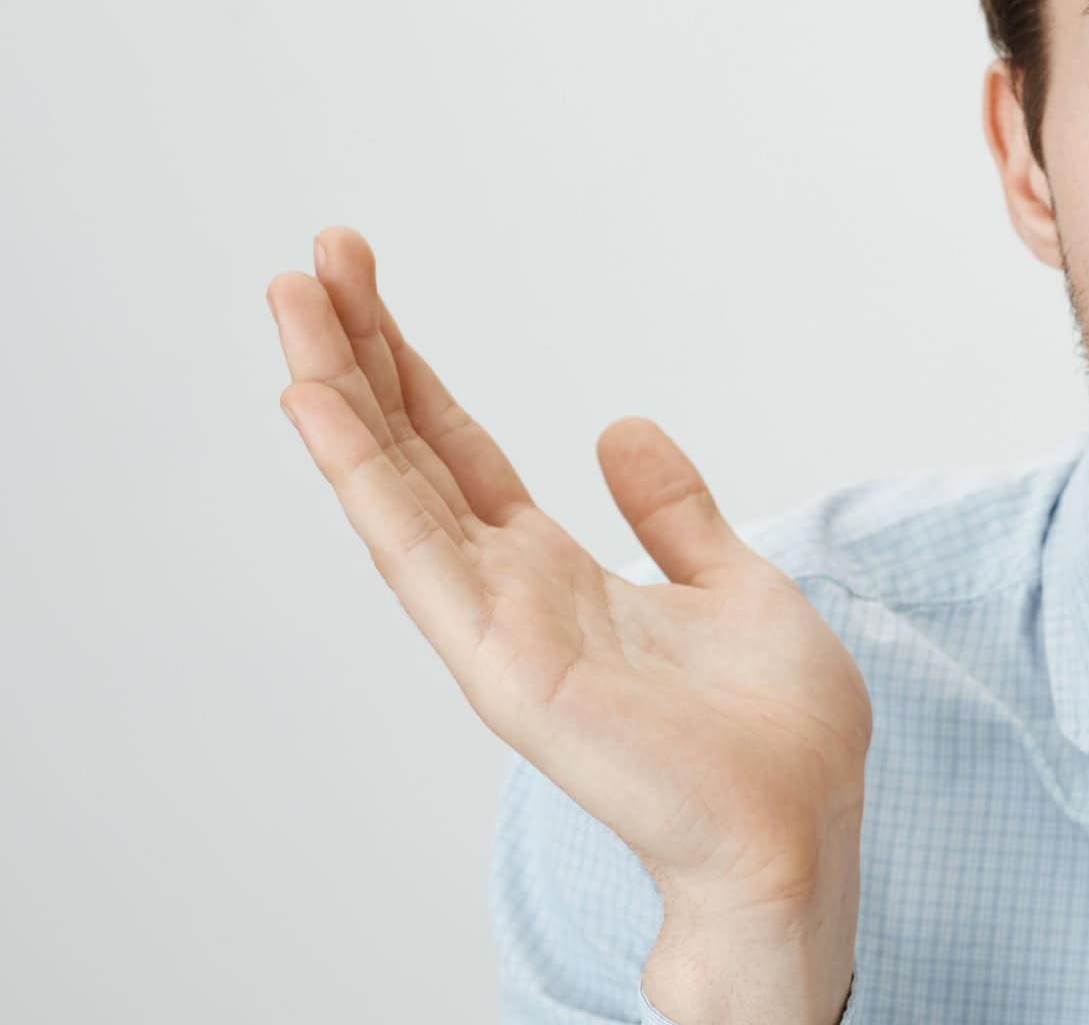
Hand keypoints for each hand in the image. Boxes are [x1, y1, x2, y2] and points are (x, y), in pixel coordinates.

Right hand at [268, 227, 867, 1018]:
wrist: (799, 827)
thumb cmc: (773, 734)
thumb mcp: (729, 585)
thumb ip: (671, 512)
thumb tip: (621, 428)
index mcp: (556, 575)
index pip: (459, 454)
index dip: (412, 373)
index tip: (364, 285)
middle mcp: (509, 596)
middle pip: (410, 456)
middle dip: (359, 357)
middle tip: (306, 261)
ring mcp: (495, 629)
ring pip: (393, 489)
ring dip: (337, 393)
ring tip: (288, 300)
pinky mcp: (503, 664)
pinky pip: (417, 551)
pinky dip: (363, 475)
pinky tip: (316, 402)